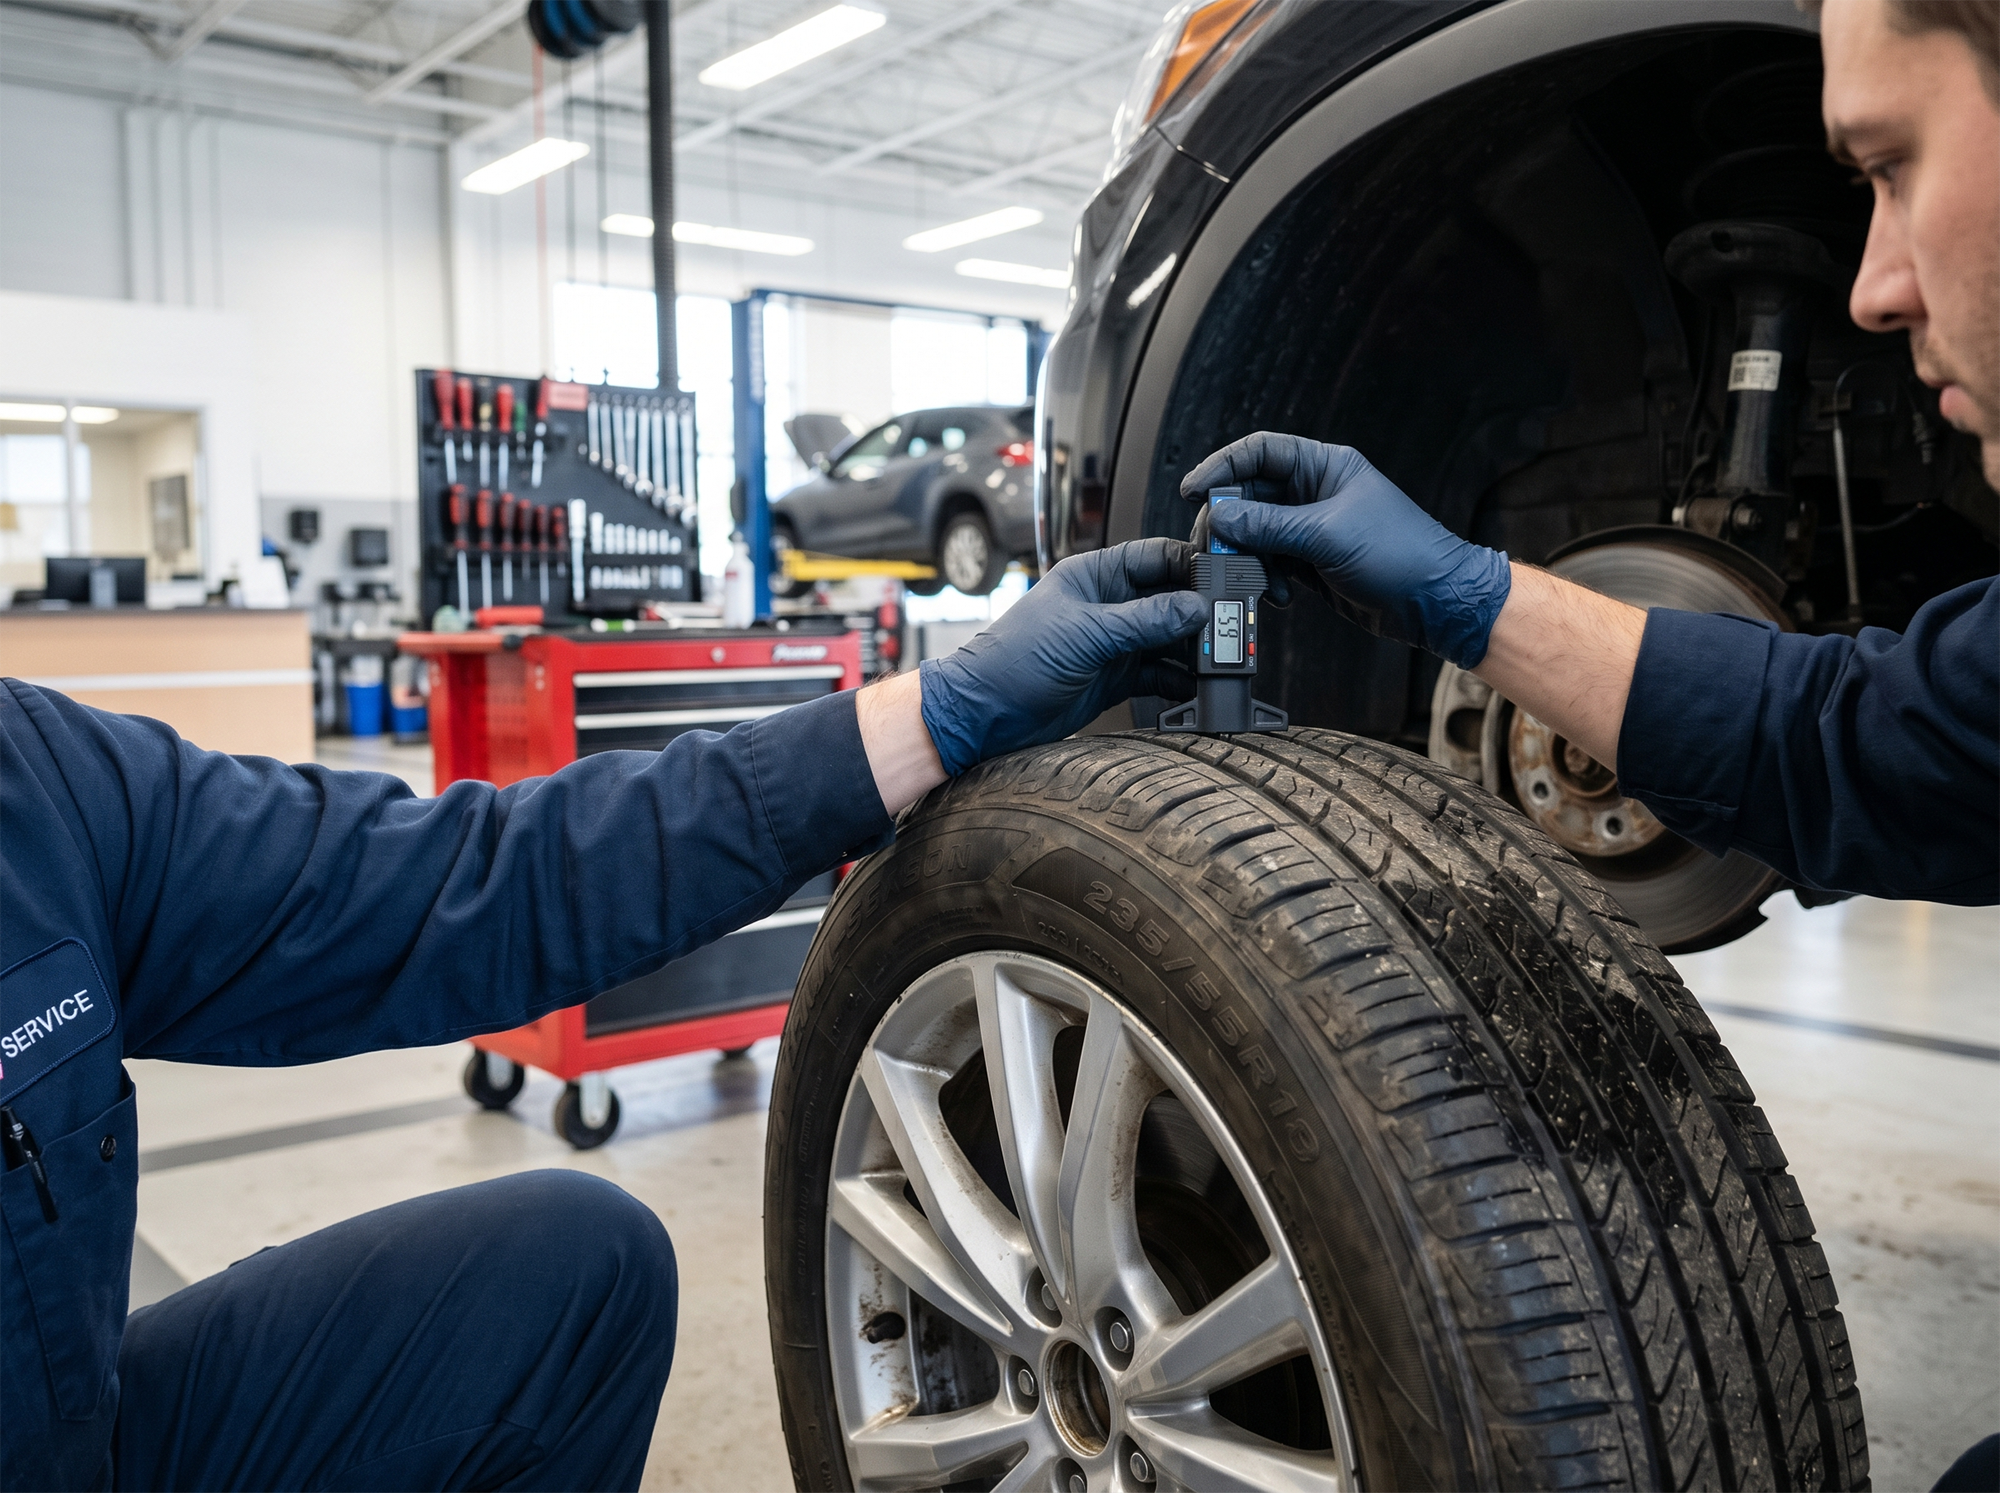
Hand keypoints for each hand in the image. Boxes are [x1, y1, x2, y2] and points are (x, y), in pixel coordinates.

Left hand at [920, 540, 1206, 774]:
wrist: (984, 714)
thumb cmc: (1013, 660)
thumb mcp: (1085, 633)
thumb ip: (1144, 621)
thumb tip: (1195, 607)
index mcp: (1094, 576)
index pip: (1155, 557)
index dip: (1191, 565)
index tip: (1224, 579)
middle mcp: (1108, 605)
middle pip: (1169, 600)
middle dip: (1199, 613)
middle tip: (1230, 628)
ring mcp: (1113, 643)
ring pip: (1168, 639)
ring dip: (1192, 651)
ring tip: (1219, 661)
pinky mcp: (1115, 678)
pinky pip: (1158, 674)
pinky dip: (1178, 682)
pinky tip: (1195, 688)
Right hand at [1181, 432, 1511, 668]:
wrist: (1434, 602)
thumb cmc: (1402, 554)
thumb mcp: (1327, 535)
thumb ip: (1269, 524)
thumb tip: (1222, 514)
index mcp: (1324, 467)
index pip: (1260, 453)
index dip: (1222, 467)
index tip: (1194, 492)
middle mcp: (1314, 493)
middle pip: (1249, 497)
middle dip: (1229, 524)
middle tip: (1216, 549)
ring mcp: (1310, 529)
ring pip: (1255, 534)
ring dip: (1247, 559)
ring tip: (1253, 579)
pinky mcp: (1310, 562)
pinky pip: (1269, 564)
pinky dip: (1264, 580)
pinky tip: (1277, 595)